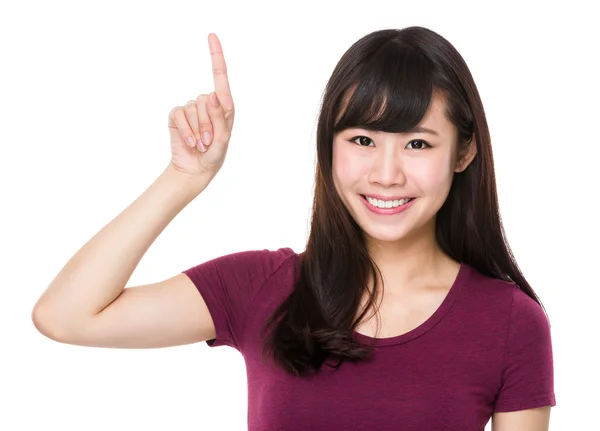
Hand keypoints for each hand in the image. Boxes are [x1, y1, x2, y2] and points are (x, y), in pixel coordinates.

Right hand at [167, 33, 234, 179]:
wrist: (195, 169)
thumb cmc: (214, 155)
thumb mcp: (222, 140)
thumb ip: (219, 118)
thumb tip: (211, 96)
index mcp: (224, 106)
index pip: (220, 76)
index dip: (216, 55)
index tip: (211, 35)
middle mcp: (207, 104)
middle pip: (206, 100)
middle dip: (209, 124)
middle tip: (210, 141)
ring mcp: (191, 109)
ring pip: (194, 109)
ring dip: (199, 130)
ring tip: (202, 144)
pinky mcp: (177, 116)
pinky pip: (180, 115)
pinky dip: (186, 131)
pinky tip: (191, 143)